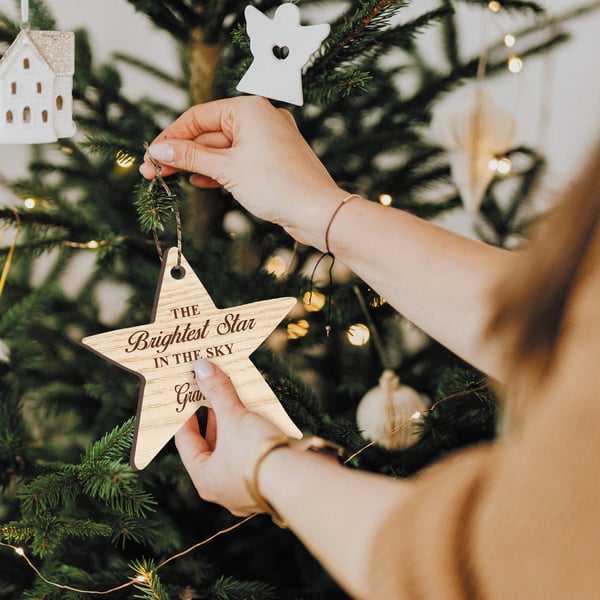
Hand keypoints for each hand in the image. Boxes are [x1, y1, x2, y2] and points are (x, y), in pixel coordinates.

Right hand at [139, 95, 348, 250]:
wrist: (318, 213)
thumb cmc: (278, 185)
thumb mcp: (227, 169)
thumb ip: (191, 156)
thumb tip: (160, 149)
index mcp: (249, 109)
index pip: (199, 116)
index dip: (172, 136)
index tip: (152, 154)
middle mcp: (260, 119)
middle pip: (209, 133)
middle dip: (182, 153)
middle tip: (154, 171)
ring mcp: (268, 141)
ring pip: (223, 150)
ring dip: (197, 164)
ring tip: (170, 177)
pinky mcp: (273, 162)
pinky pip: (238, 162)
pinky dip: (219, 171)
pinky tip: (199, 182)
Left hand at [174, 358, 285, 515]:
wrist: (298, 481)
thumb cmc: (255, 452)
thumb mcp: (234, 417)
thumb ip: (218, 391)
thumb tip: (201, 366)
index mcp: (205, 479)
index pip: (186, 442)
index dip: (185, 415)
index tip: (188, 396)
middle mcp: (223, 490)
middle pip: (212, 447)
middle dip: (214, 418)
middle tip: (213, 393)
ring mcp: (248, 491)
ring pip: (234, 452)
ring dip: (235, 426)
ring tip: (238, 400)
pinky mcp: (270, 485)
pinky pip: (254, 457)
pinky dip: (253, 437)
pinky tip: (260, 418)